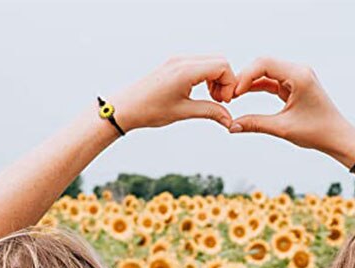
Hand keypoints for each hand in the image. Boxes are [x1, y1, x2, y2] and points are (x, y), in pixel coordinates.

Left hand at [111, 56, 236, 131]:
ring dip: (216, 80)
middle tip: (220, 101)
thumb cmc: (148, 109)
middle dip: (225, 81)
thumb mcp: (183, 112)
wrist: (124, 107)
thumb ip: (210, 112)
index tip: (224, 102)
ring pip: (210, 62)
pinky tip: (202, 93)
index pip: (222, 66)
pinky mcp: (174, 64)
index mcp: (185, 70)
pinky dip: (206, 77)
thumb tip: (229, 119)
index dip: (230, 84)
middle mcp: (182, 61)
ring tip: (211, 99)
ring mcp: (177, 61)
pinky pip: (199, 65)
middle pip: (219, 61)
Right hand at [229, 57, 354, 167]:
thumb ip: (255, 124)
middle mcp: (299, 71)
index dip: (245, 76)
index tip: (233, 93)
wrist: (337, 137)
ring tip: (233, 96)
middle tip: (229, 94)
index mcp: (299, 76)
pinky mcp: (295, 84)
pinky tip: (243, 95)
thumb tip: (232, 126)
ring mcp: (297, 76)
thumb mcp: (283, 128)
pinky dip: (257, 87)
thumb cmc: (318, 132)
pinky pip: (271, 81)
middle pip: (263, 64)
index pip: (264, 64)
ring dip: (249, 82)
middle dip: (244, 77)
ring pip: (266, 72)